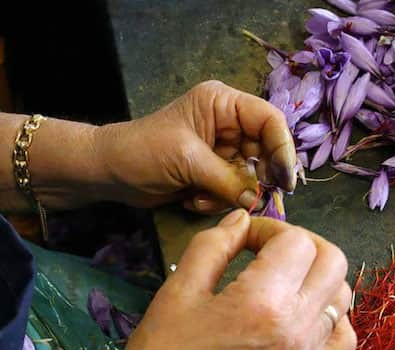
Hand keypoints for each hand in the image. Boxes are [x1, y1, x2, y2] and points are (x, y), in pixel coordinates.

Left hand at [95, 81, 296, 211]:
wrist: (108, 173)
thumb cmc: (143, 152)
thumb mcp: (188, 161)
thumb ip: (229, 180)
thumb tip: (260, 200)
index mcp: (223, 104)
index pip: (269, 120)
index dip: (283, 149)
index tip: (285, 182)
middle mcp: (228, 124)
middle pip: (265, 151)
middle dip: (257, 179)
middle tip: (253, 200)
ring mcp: (222, 150)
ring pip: (250, 176)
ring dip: (230, 193)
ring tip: (202, 197)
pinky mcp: (214, 172)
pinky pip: (234, 190)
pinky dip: (216, 200)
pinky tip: (191, 199)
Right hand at [118, 210, 356, 349]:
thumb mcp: (178, 291)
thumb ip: (213, 245)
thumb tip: (241, 219)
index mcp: (264, 301)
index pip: (295, 241)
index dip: (268, 228)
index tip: (242, 239)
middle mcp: (297, 324)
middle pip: (332, 258)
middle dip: (302, 241)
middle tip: (268, 248)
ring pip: (342, 292)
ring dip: (317, 272)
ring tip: (283, 274)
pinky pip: (343, 335)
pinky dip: (332, 313)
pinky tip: (304, 309)